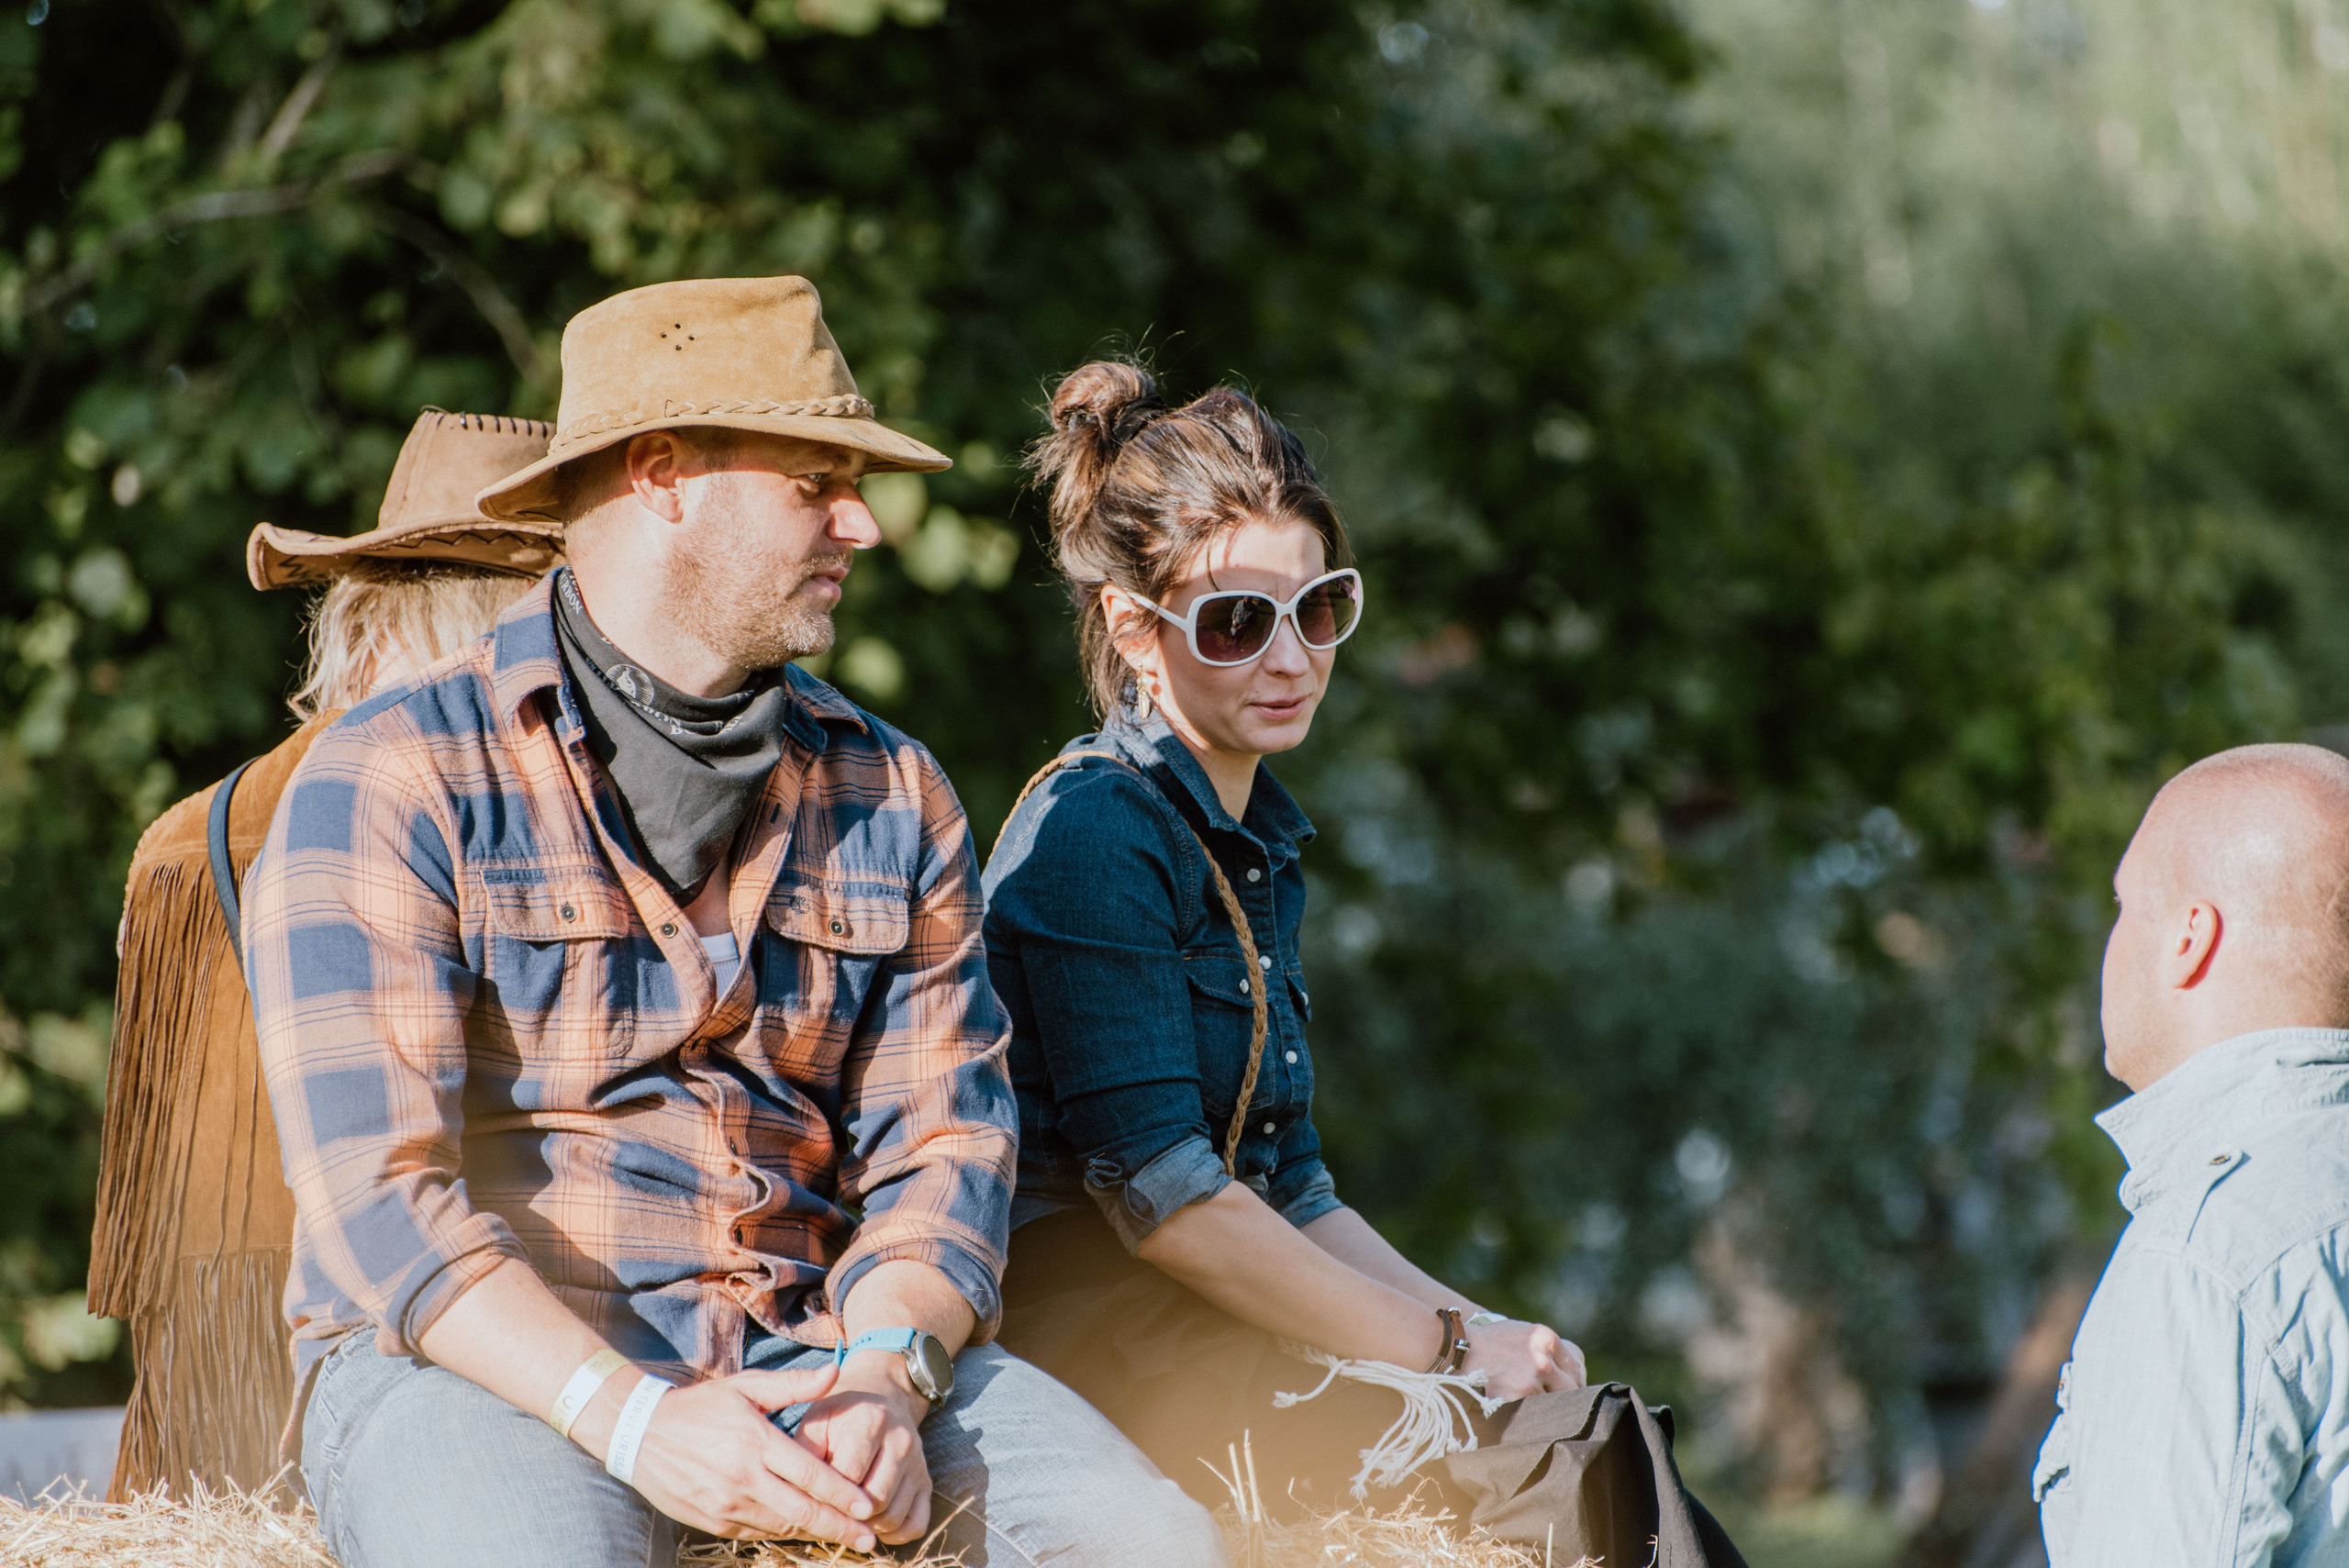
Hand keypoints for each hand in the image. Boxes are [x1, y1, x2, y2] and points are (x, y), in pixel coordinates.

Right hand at [581, 1364, 884, 1547]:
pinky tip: (803, 1531)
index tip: (868, 1507)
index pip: (809, 1475)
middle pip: (801, 1511)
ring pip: (781, 1526)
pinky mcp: (712, 1522)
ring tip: (844, 1536)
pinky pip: (756, 1532)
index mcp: (755, 1441)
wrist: (638, 1433)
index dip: (842, 1495)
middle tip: (870, 1539)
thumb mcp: (746, 1385)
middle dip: (839, 1528)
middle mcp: (742, 1478)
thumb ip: (793, 1384)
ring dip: (814, 1533)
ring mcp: (725, 1505)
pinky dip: (782, 1532)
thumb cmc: (700, 1406)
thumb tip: (835, 1371)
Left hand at [796, 1351, 934, 1544]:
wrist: (882, 1397)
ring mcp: (918, 1463)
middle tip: (829, 1509)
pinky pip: (916, 1524)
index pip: (849, 1474)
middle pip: (874, 1500)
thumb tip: (794, 1492)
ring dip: (866, 1526)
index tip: (811, 1495)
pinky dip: (893, 1534)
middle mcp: (901, 1440)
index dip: (826, 1493)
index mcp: (870, 1420)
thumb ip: (803, 1452)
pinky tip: (871, 1523)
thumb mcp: (816, 1419)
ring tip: (846, 1515)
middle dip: (847, 1512)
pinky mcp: (926, 1481)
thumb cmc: (840, 1414)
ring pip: (892, 1517)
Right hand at [1462, 1317, 1585, 1400]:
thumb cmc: (1491, 1340)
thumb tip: (1570, 1373)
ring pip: (1550, 1402)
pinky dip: (1527, 1412)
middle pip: (1570, 1388)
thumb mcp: (1524, 1332)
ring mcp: (1529, 1380)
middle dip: (1565, 1396)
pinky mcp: (1515, 1398)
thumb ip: (1548, 1348)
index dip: (1576, 1380)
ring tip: (1526, 1401)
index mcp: (1546, 1339)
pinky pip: (1532, 1412)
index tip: (1572, 1389)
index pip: (1576, 1367)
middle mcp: (1542, 1359)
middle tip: (1559, 1404)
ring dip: (1542, 1405)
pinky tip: (1518, 1407)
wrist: (1458, 1348)